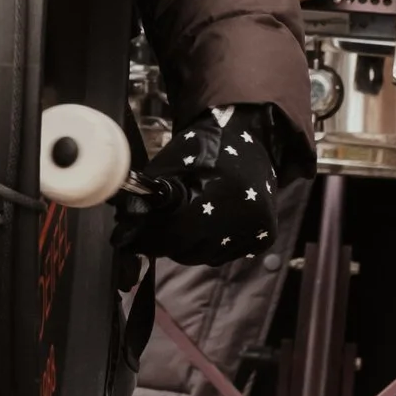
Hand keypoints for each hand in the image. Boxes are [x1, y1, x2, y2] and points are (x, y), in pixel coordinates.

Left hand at [137, 102, 312, 264]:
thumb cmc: (203, 148)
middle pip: (190, 252)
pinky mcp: (265, 237)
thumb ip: (152, 198)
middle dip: (171, 241)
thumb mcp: (171, 166)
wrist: (248, 137)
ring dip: (193, 246)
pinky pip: (226, 255)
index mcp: (216, 198)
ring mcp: (256, 231)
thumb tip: (129, 228)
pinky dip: (214, 245)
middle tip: (165, 224)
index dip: (152, 238)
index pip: (173, 237)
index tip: (139, 236)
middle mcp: (241, 220)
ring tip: (190, 219)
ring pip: (207, 257)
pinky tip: (212, 222)